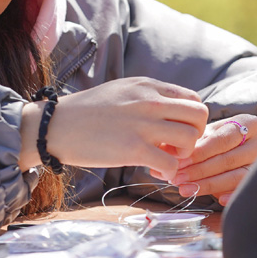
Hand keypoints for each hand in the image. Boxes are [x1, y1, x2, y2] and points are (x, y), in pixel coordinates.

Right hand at [19, 77, 207, 178]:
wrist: (56, 125)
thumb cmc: (87, 111)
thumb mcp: (122, 90)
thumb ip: (149, 96)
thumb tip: (170, 111)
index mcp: (148, 86)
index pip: (193, 99)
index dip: (190, 119)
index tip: (174, 132)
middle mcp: (150, 101)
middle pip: (200, 115)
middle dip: (195, 135)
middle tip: (175, 147)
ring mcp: (143, 125)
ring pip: (192, 138)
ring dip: (183, 154)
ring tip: (164, 158)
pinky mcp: (133, 149)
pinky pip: (172, 163)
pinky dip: (169, 171)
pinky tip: (153, 170)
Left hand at [162, 114, 256, 206]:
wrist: (242, 149)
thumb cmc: (220, 141)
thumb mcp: (207, 136)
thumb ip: (190, 143)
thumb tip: (163, 153)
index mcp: (247, 123)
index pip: (222, 139)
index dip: (199, 152)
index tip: (178, 161)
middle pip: (228, 158)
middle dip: (199, 170)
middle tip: (176, 178)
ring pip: (235, 176)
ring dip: (208, 184)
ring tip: (185, 189)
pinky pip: (244, 189)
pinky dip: (231, 194)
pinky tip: (217, 200)